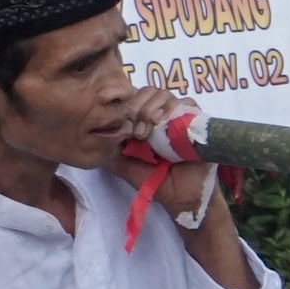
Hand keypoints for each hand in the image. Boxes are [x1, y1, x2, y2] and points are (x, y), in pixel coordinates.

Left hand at [113, 83, 216, 220]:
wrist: (182, 197)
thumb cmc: (155, 180)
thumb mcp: (126, 166)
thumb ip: (111, 152)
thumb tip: (92, 139)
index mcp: (145, 120)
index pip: (133, 95)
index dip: (121, 97)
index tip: (112, 108)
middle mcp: (162, 114)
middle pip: (149, 91)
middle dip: (137, 106)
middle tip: (136, 131)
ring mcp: (180, 116)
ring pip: (165, 94)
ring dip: (152, 108)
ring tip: (148, 132)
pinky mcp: (198, 121)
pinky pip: (188, 104)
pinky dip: (173, 110)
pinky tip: (164, 124)